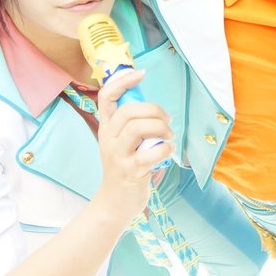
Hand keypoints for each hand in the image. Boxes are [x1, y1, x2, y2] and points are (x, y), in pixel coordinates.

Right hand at [94, 69, 174, 220]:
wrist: (114, 203)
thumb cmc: (125, 167)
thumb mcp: (122, 142)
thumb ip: (132, 123)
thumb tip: (153, 106)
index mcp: (106, 127)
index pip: (106, 96)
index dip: (123, 81)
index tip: (141, 73)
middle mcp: (108, 139)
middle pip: (128, 111)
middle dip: (154, 110)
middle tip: (167, 121)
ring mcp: (117, 156)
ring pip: (137, 128)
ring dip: (161, 128)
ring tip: (168, 136)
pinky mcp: (130, 171)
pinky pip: (150, 153)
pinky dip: (165, 149)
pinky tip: (168, 151)